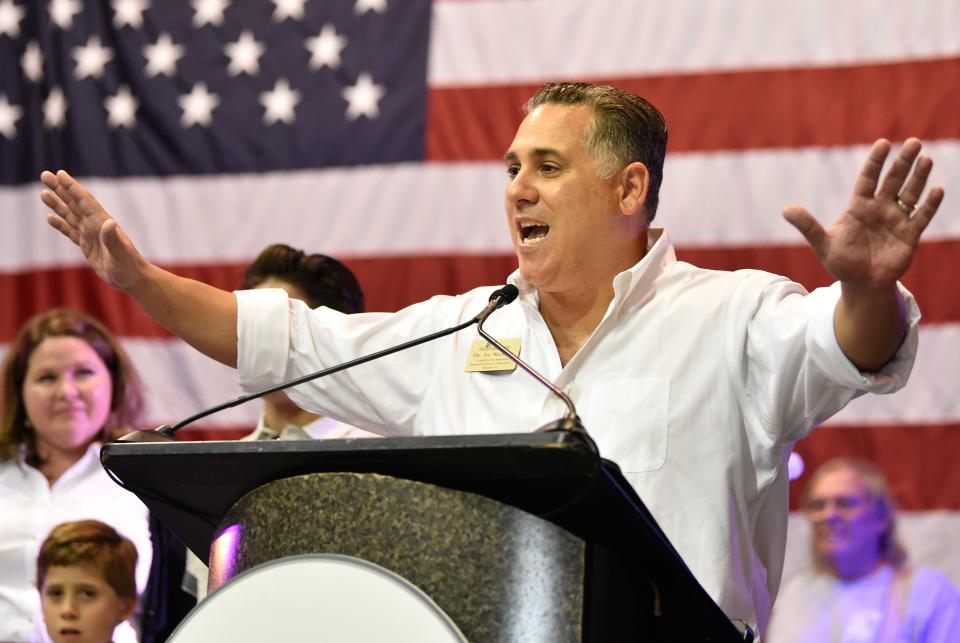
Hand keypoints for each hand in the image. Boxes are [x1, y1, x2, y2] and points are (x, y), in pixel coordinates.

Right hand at [40, 170, 148, 291]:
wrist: (133, 279)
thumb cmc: (129, 268)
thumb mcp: (120, 254)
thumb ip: (113, 239)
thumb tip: (109, 222)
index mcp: (102, 224)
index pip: (84, 201)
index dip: (72, 187)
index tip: (60, 173)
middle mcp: (96, 226)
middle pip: (74, 204)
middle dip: (60, 189)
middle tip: (45, 174)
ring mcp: (91, 236)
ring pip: (70, 216)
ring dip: (57, 204)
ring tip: (43, 192)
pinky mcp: (88, 247)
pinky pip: (71, 232)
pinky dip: (61, 224)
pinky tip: (50, 217)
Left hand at [783, 138, 943, 290]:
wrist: (861, 284)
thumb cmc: (841, 263)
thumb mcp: (822, 245)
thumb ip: (808, 226)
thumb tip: (786, 210)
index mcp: (859, 207)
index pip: (868, 179)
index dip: (875, 162)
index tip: (883, 143)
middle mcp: (880, 209)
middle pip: (893, 181)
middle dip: (903, 162)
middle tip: (913, 142)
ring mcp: (896, 220)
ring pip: (910, 194)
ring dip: (918, 177)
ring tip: (925, 159)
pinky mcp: (910, 235)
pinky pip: (921, 216)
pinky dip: (929, 204)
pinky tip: (936, 190)